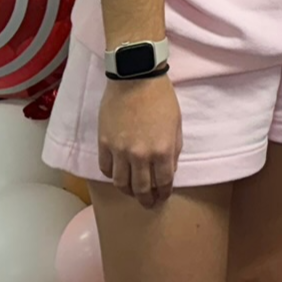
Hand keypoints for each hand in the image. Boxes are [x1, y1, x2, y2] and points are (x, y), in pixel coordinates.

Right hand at [98, 74, 181, 208]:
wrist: (135, 78)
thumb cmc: (160, 97)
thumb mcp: (176, 123)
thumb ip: (174, 149)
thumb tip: (169, 168)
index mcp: (163, 150)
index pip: (163, 182)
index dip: (164, 192)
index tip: (163, 197)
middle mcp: (140, 155)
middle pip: (141, 188)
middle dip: (146, 199)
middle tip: (148, 204)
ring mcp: (120, 151)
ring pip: (121, 183)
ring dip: (128, 191)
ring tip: (133, 193)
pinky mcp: (104, 144)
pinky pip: (106, 169)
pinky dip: (112, 176)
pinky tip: (118, 175)